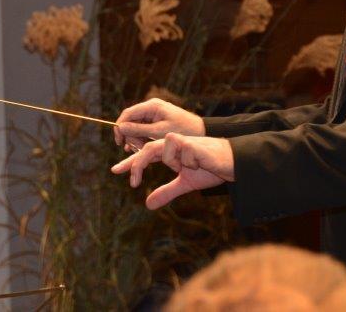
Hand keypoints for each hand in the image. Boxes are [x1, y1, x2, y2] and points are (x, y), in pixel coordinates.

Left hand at [111, 133, 233, 209]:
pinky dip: (190, 161)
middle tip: (133, 183)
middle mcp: (172, 144)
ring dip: (174, 162)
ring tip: (193, 165)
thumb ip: (167, 191)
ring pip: (163, 150)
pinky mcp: (193, 142)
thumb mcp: (185, 183)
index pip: (144, 155)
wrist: (230, 162)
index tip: (114, 171)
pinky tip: (201, 162)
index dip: (130, 163)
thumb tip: (148, 204)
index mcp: (168, 152)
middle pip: (147, 149)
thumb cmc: (208, 169)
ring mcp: (182, 141)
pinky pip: (183, 152)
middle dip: (136, 164)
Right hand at [113, 98, 204, 150]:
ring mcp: (153, 115)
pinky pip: (142, 130)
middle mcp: (151, 108)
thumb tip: (120, 127)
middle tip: (134, 149)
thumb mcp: (159, 132)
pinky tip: (139, 149)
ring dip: (135, 139)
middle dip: (130, 136)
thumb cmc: (183, 131)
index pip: (127, 113)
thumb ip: (139, 130)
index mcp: (152, 106)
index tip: (119, 142)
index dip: (120, 127)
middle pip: (130, 121)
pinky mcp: (156, 122)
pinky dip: (140, 139)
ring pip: (135, 127)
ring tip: (140, 150)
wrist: (202, 132)